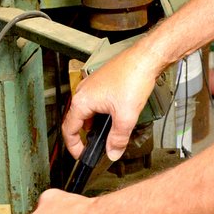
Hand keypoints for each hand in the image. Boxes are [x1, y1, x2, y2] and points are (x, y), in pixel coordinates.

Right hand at [63, 43, 159, 161]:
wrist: (144, 59)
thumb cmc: (133, 77)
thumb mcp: (126, 116)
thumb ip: (118, 139)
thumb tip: (112, 152)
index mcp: (83, 100)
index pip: (69, 129)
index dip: (74, 146)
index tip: (82, 155)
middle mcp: (83, 91)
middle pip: (77, 121)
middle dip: (86, 136)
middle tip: (96, 147)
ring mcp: (91, 86)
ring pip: (88, 111)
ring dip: (96, 124)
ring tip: (109, 133)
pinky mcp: (101, 82)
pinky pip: (95, 103)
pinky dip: (102, 113)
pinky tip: (115, 116)